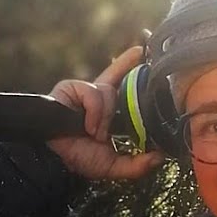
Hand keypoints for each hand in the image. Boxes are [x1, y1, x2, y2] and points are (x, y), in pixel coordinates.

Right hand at [47, 46, 164, 179]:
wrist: (56, 159)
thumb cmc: (80, 160)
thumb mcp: (114, 165)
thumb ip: (138, 164)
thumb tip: (160, 157)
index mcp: (106, 111)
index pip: (122, 85)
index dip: (130, 66)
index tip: (142, 51)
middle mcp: (96, 98)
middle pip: (115, 78)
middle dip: (126, 66)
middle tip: (137, 59)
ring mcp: (83, 91)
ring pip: (108, 92)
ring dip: (104, 117)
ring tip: (94, 133)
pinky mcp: (71, 87)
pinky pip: (94, 93)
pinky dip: (94, 113)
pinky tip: (88, 127)